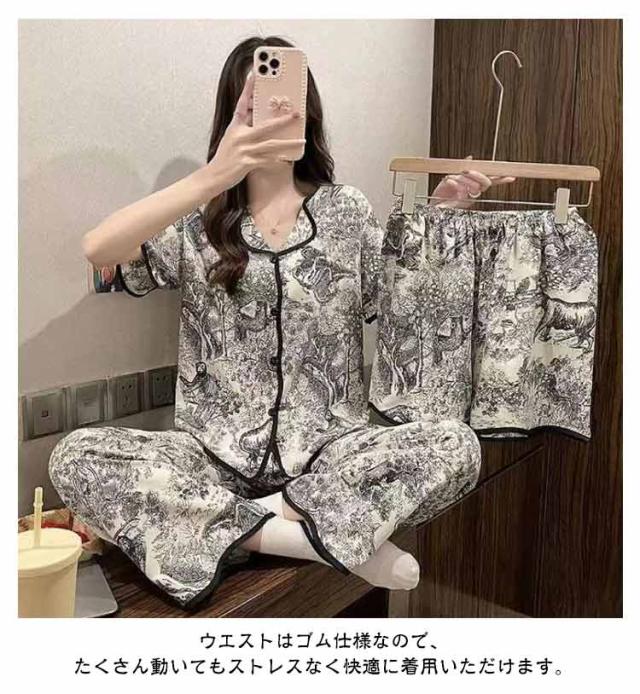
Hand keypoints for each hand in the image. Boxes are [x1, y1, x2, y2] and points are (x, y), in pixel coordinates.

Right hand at [206, 71, 305, 189]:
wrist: (213, 175)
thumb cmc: (225, 157)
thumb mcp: (231, 137)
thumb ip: (244, 126)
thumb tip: (256, 116)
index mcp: (234, 126)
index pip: (242, 104)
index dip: (248, 89)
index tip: (254, 74)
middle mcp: (240, 135)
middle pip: (266, 125)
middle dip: (283, 120)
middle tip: (297, 114)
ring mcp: (244, 149)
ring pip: (272, 144)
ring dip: (289, 142)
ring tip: (302, 140)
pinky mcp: (247, 163)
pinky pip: (268, 161)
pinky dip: (279, 160)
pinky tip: (289, 160)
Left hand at [431, 155, 515, 208]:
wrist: (433, 206)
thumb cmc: (442, 194)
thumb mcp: (452, 176)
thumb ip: (462, 167)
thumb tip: (470, 158)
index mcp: (473, 186)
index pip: (491, 181)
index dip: (501, 178)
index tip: (510, 176)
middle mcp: (472, 193)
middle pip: (485, 183)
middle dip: (478, 175)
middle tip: (467, 170)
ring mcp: (467, 199)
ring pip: (474, 187)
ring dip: (464, 179)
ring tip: (453, 176)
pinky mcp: (459, 203)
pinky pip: (462, 193)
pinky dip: (455, 184)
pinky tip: (448, 180)